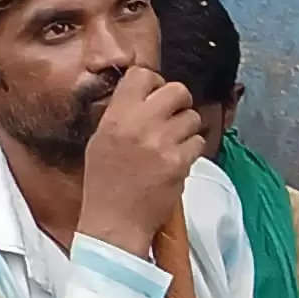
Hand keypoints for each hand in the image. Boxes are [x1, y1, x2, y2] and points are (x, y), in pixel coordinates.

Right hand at [74, 66, 204, 260]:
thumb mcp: (100, 141)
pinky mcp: (180, 162)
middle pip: (177, 90)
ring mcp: (162, 144)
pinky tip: (176, 160)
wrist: (115, 222)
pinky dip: (191, 151)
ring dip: (186, 129)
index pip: (142, 75)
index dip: (153, 83)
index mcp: (116, 117)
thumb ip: (121, 114)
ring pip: (192, 117)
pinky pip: (198, 143)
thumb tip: (145, 95)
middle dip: (179, 101)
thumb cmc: (105, 183)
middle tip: (172, 116)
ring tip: (171, 144)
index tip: (153, 96)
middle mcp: (139, 125)